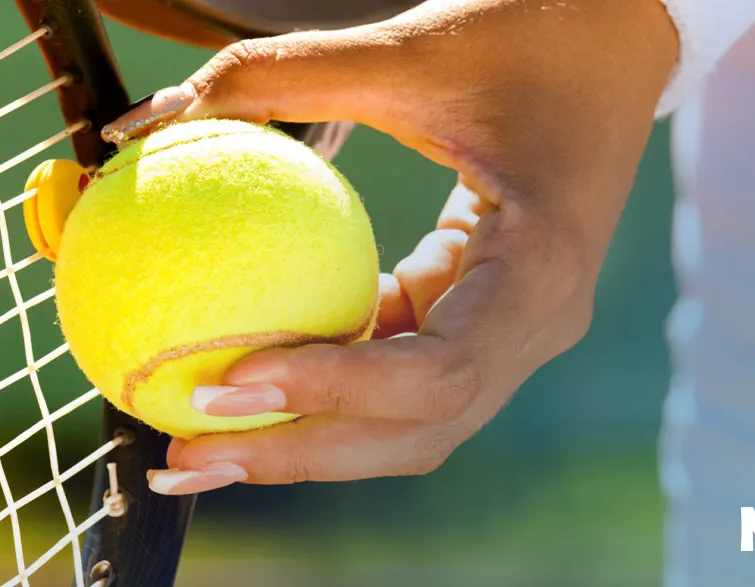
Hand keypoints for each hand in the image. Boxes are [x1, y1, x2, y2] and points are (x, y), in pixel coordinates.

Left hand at [99, 0, 679, 495]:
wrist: (614, 38)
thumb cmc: (522, 33)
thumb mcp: (405, 50)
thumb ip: (276, 78)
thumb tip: (139, 123)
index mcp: (539, 269)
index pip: (438, 370)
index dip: (334, 392)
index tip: (234, 378)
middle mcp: (535, 323)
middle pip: (417, 432)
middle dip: (299, 454)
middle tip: (185, 453)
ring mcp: (512, 334)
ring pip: (407, 426)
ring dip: (303, 443)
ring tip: (192, 448)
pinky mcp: (479, 322)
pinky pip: (396, 376)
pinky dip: (321, 390)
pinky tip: (237, 384)